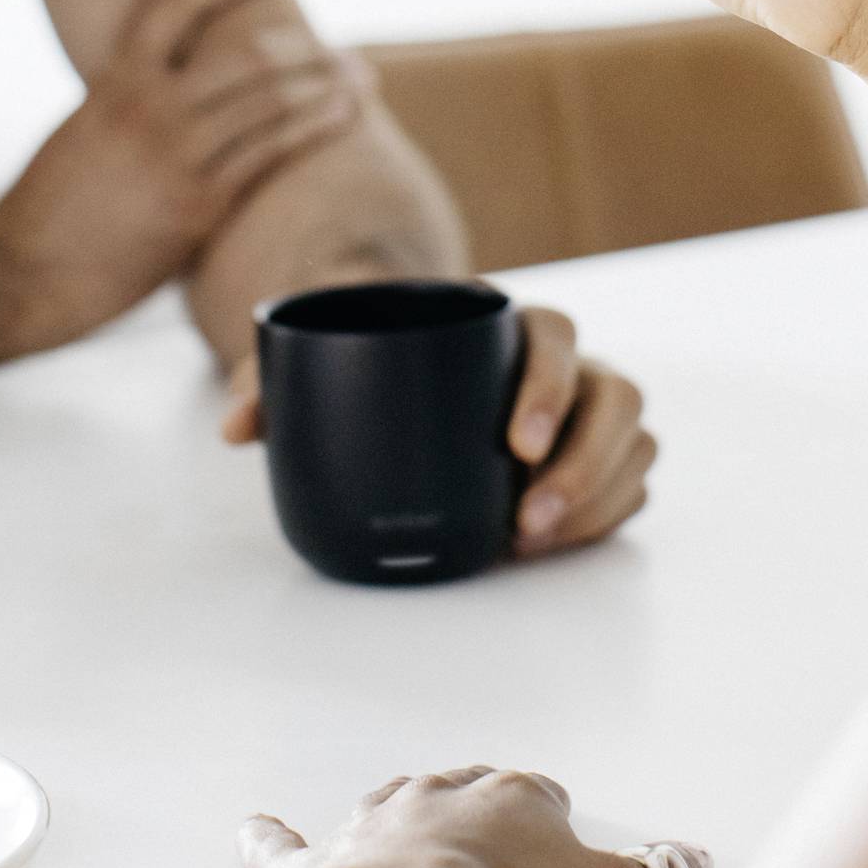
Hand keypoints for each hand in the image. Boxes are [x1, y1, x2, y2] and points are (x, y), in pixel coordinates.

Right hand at [0, 0, 368, 352]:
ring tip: (358, 77)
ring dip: (325, 85)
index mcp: (115, 81)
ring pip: (272, 102)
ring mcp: (178, 157)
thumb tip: (176, 82)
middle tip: (338, 49)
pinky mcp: (197, 207)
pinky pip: (270, 154)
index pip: (176, 2)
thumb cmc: (47, 207)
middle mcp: (151, 108)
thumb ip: (130, 99)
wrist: (18, 275)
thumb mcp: (82, 128)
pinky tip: (341, 117)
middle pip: (249, 55)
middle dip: (305, 47)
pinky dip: (312, 128)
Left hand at [224, 305, 654, 556]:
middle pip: (615, 394)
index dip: (547, 387)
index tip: (512, 444)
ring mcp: (586, 410)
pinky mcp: (596, 455)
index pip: (554, 336)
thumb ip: (273, 382)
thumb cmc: (370, 356)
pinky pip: (629, 481)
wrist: (403, 370)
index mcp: (507, 324)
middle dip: (585, 459)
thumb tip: (234, 427)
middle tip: (527, 516)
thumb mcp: (320, 358)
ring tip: (533, 542)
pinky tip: (556, 543)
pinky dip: (605, 513)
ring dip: (598, 493)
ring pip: (633, 439)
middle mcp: (562, 363)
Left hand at [241, 766, 708, 867]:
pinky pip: (278, 848)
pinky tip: (253, 829)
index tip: (554, 848)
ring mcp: (366, 832)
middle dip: (468, 821)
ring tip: (400, 846)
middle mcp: (434, 799)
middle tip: (484, 862)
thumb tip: (696, 862)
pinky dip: (266, 840)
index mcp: (509, 796)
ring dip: (389, 830)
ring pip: (379, 813)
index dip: (547, 825)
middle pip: (456, 796)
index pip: (536, 795)